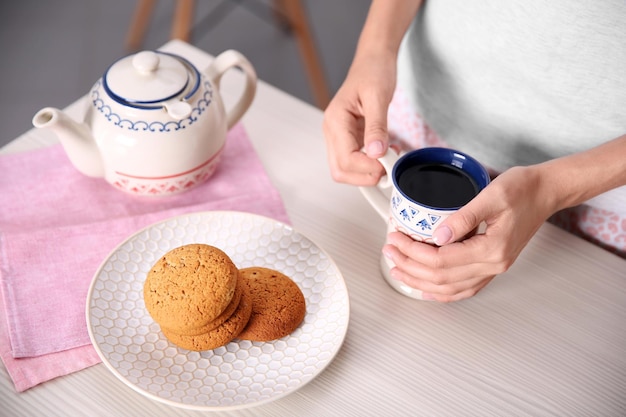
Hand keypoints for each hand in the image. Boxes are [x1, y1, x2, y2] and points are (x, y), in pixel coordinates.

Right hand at [322, 50, 396, 185]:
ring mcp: (338, 136)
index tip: (388, 164)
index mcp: (335, 120)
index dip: (367, 168)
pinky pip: (354, 160)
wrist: (373, 60)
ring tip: (388, 159)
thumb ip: (377, 127)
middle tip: (388, 168)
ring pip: (345, 169)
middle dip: (364, 176)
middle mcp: (332, 130)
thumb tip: (377, 153)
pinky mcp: (348, 137)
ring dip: (367, 172)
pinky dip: (369, 164)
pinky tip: (385, 154)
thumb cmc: (373, 71)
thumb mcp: (378, 96)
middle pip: (340, 170)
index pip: (345, 159)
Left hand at [382, 166, 554, 301]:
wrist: (546, 191)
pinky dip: (442, 291)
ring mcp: (494, 268)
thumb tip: (436, 235)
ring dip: (420, 282)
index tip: (395, 239)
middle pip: (442, 278)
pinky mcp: (492, 265)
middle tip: (389, 252)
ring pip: (450, 288)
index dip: (413, 252)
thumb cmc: (523, 189)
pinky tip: (426, 287)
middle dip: (410, 267)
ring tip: (398, 270)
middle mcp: (494, 264)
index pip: (442, 260)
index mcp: (493, 249)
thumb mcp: (491, 195)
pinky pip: (464, 288)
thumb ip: (463, 217)